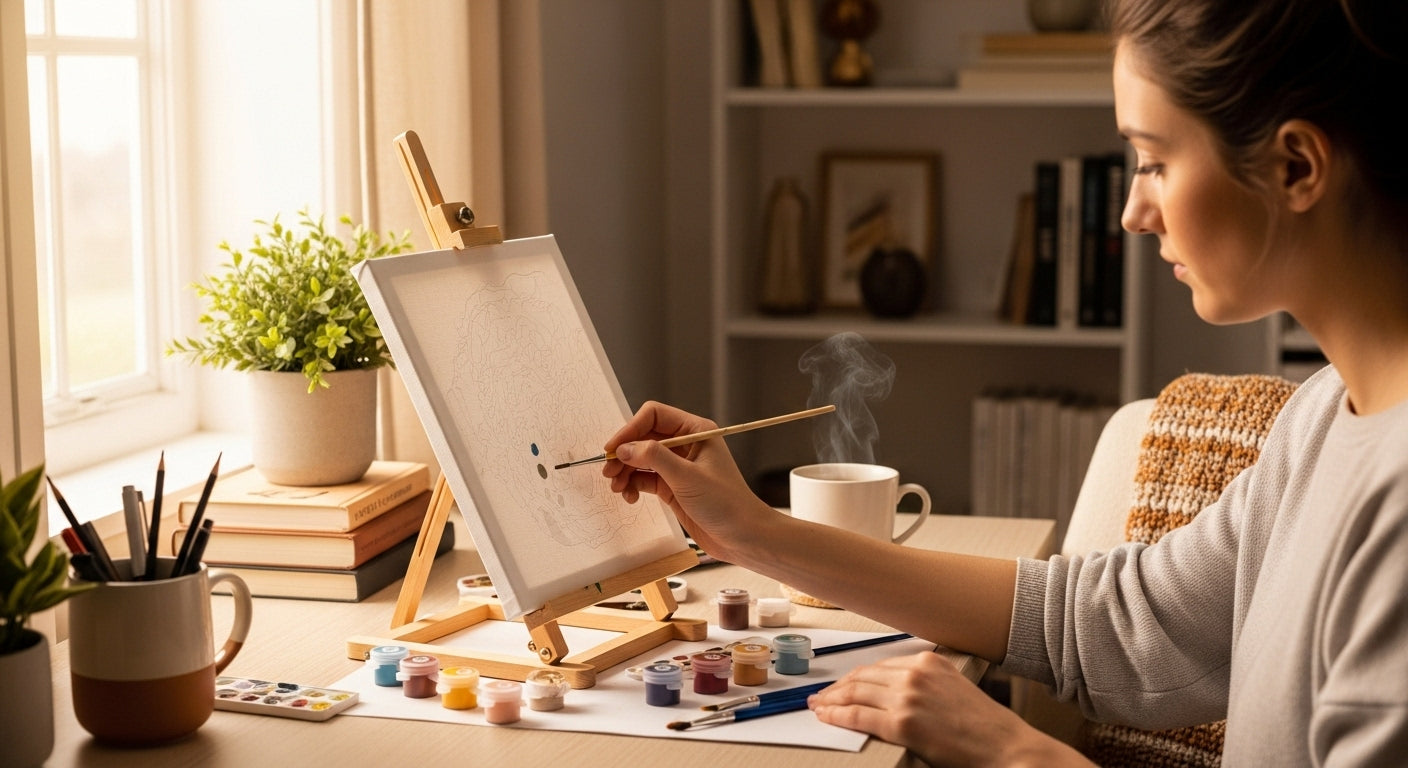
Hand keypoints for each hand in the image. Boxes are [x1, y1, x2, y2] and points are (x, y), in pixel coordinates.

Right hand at [602, 401, 773, 562]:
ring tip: (617, 488)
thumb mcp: (687, 477)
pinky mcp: (673, 486)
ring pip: (641, 459)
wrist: (743, 537)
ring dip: (625, 471)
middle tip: (609, 472)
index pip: (654, 416)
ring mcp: (678, 466)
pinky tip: (629, 497)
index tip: (613, 448)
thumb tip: (625, 448)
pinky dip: (633, 485)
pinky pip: (645, 478)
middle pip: (643, 437)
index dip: (630, 429)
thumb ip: (655, 458)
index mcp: (696, 431)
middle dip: (624, 453)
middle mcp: (686, 444)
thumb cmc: (727, 504)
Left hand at [809, 652, 1088, 767]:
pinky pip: (858, 715)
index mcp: (929, 662)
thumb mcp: (953, 690)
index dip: (855, 676)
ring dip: (832, 699)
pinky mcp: (902, 722)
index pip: (880, 665)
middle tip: (821, 694)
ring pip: (856, 693)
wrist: (1004, 746)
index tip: (842, 683)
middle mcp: (916, 673)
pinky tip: (826, 716)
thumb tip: (891, 693)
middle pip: (863, 676)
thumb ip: (923, 685)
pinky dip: (837, 715)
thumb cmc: (984, 726)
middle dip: (838, 686)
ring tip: (818, 705)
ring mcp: (908, 696)